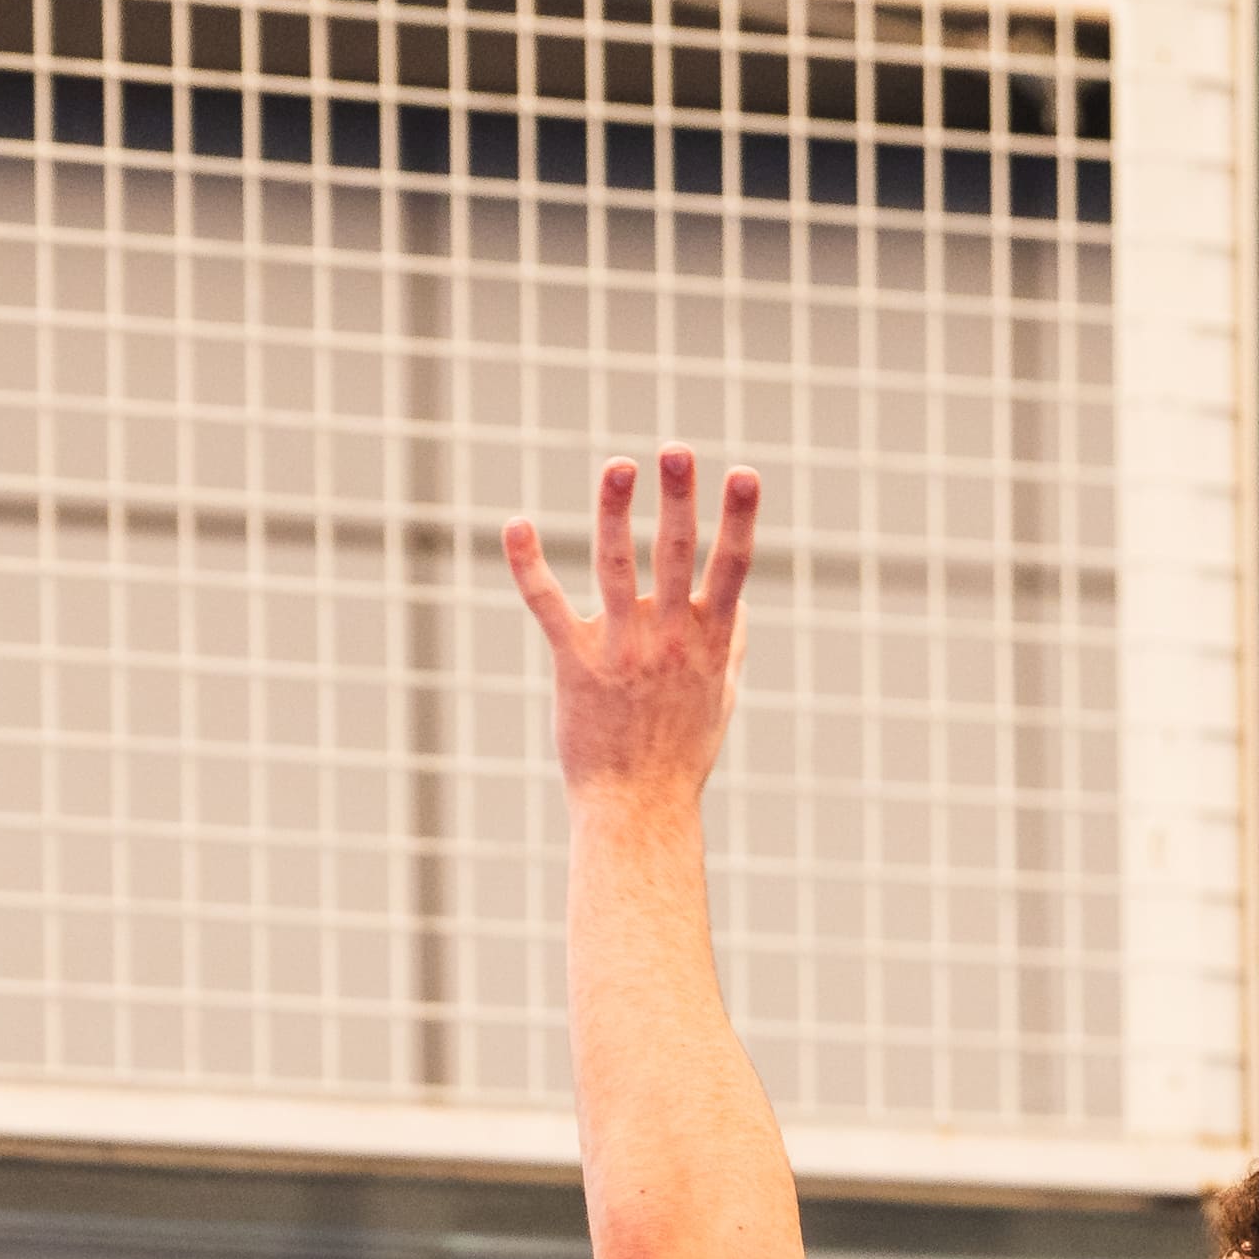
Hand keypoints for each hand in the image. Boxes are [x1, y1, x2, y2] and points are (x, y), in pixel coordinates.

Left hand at [502, 450, 757, 805]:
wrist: (637, 808)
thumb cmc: (681, 756)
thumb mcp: (722, 700)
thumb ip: (733, 647)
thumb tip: (739, 604)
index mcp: (710, 642)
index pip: (733, 568)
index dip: (740, 518)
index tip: (744, 473)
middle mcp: (670, 639)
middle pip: (679, 555)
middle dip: (680, 499)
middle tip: (676, 449)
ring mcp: (623, 649)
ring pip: (618, 568)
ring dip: (617, 513)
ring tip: (620, 465)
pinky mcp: (576, 663)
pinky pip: (549, 605)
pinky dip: (529, 565)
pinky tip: (514, 525)